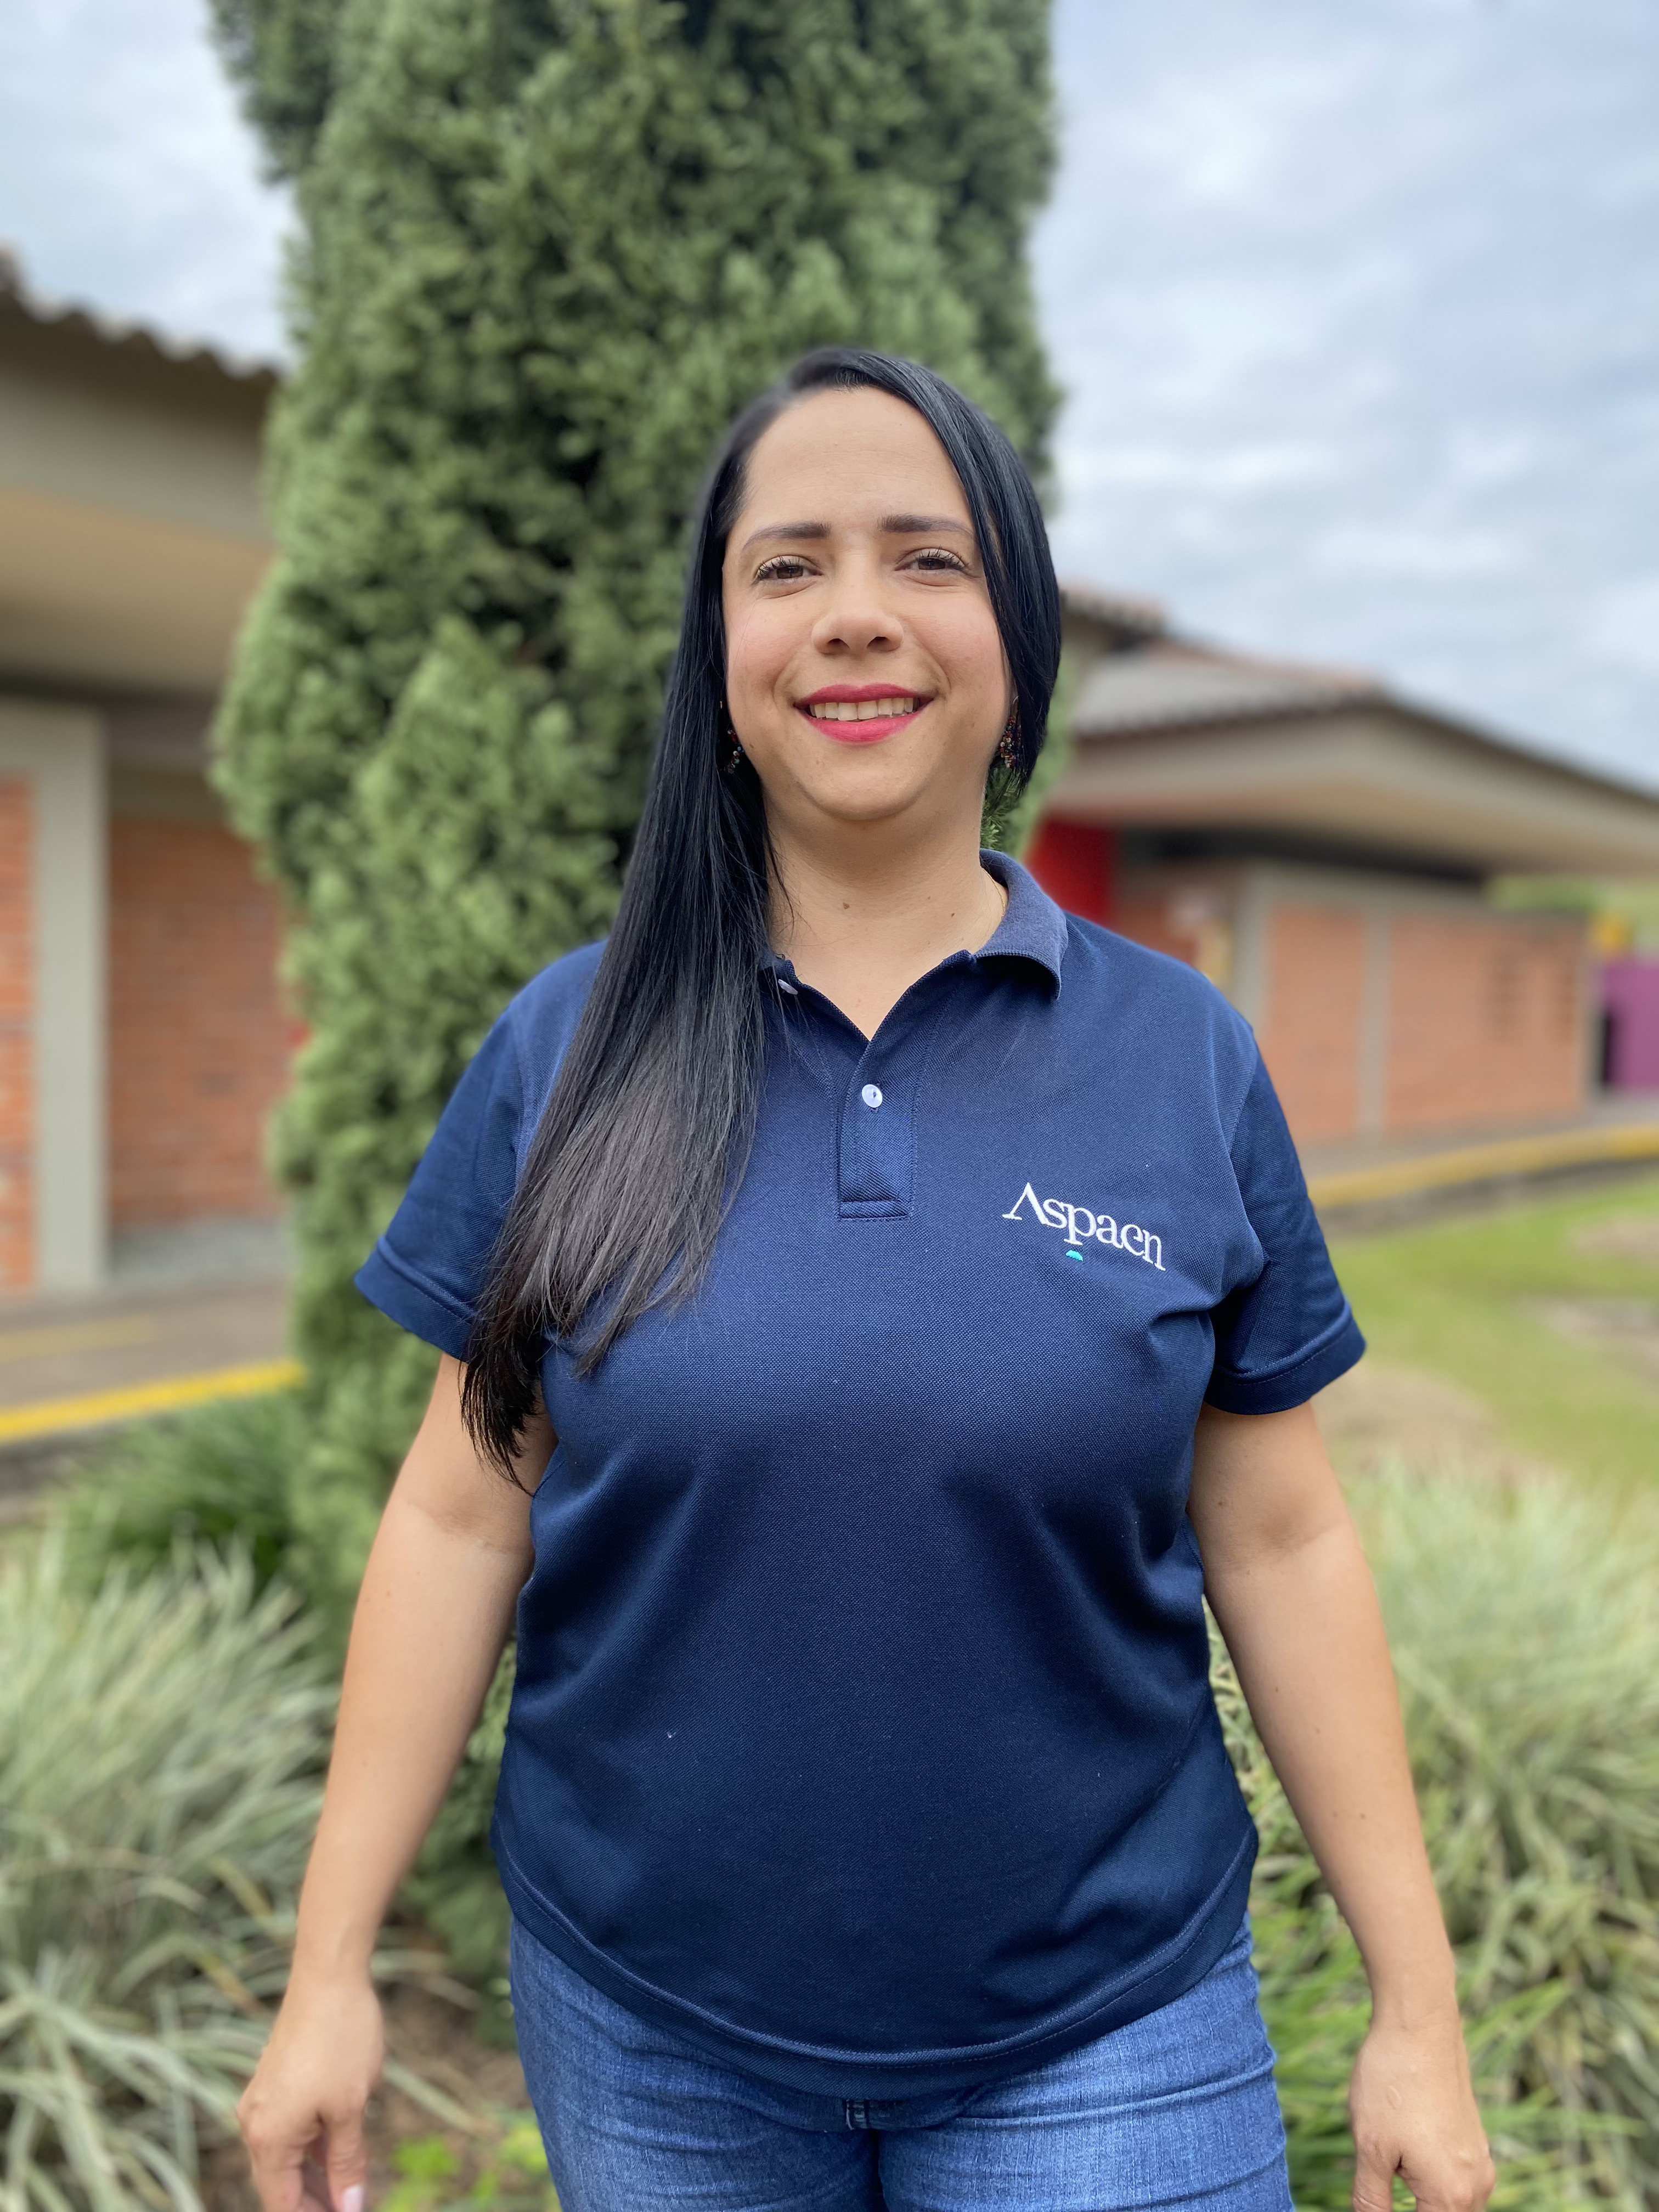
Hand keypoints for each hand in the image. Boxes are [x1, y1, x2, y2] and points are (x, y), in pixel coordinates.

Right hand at [238, 1972, 385, 2211]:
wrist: (328, 1975)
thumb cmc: (341, 2039)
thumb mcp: (351, 2109)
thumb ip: (348, 2164)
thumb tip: (351, 2207)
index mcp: (268, 2139)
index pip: (282, 2205)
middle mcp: (255, 2124)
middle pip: (280, 2186)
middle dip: (314, 2203)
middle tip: (350, 2206)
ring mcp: (262, 2102)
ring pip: (286, 2158)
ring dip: (315, 2178)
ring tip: (348, 2192)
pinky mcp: (275, 2083)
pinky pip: (290, 2131)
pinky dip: (312, 2149)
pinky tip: (338, 2157)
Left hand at [1349, 2009, 1493, 2211]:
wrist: (1418, 2025)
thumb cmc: (1391, 2084)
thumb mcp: (1370, 2149)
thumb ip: (1371, 2201)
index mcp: (1452, 2197)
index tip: (1375, 2198)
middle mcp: (1477, 2185)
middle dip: (1414, 2209)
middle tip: (1380, 2183)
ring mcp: (1479, 2161)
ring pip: (1452, 2204)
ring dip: (1422, 2200)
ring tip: (1388, 2171)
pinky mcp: (1474, 2140)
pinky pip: (1455, 2179)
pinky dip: (1430, 2181)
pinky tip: (1403, 2156)